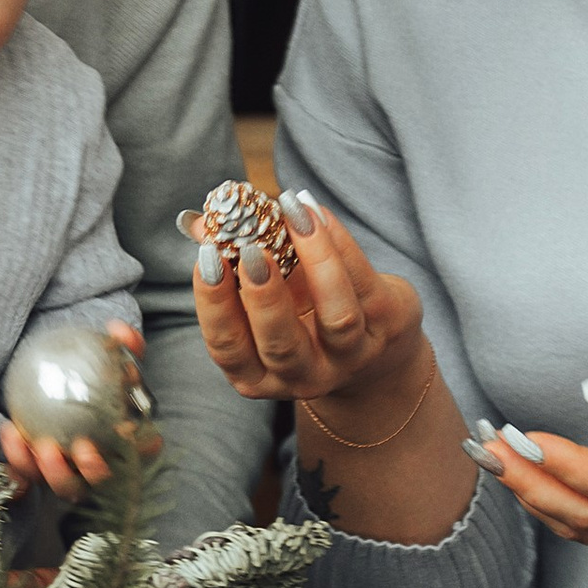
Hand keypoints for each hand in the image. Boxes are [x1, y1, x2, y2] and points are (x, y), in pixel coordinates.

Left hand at [0, 324, 157, 494]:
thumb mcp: (109, 355)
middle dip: (93, 472)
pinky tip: (10, 430)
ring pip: (62, 485)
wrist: (64, 384)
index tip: (125, 432)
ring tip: (38, 445)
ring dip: (50, 471)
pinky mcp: (37, 473)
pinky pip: (26, 472)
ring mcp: (68, 475)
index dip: (140, 450)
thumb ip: (121, 344)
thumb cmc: (95, 374)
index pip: (140, 453)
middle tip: (82, 448)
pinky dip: (18, 457)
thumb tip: (119, 331)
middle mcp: (98, 467)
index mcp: (126, 445)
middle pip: (101, 480)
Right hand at [191, 190, 425, 419]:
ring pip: (337, 317)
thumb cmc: (304, 317)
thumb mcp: (266, 299)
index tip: (208, 257)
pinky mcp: (388, 326)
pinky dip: (339, 242)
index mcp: (260, 373)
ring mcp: (352, 356)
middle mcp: (305, 376)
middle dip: (263, 295)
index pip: (229, 348)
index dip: (215, 305)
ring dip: (314, 261)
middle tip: (249, 248)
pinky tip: (315, 211)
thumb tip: (199, 223)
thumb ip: (234, 264)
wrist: (376, 351)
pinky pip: (364, 281)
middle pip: (282, 345)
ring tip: (289, 215)